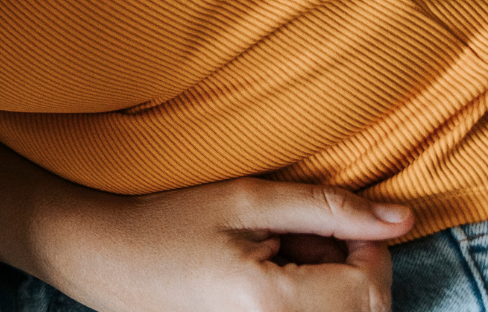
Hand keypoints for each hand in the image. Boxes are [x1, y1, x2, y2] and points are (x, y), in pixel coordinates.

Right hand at [37, 176, 407, 311]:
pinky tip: (268, 273)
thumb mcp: (244, 200)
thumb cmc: (163, 222)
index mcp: (273, 303)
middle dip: (350, 267)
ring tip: (276, 250)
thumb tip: (400, 218)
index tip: (331, 218)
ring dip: (331, 284)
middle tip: (298, 232)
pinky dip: (308, 298)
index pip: (370, 288)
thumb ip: (326, 209)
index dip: (368, 246)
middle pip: (365, 310)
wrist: (100, 257)